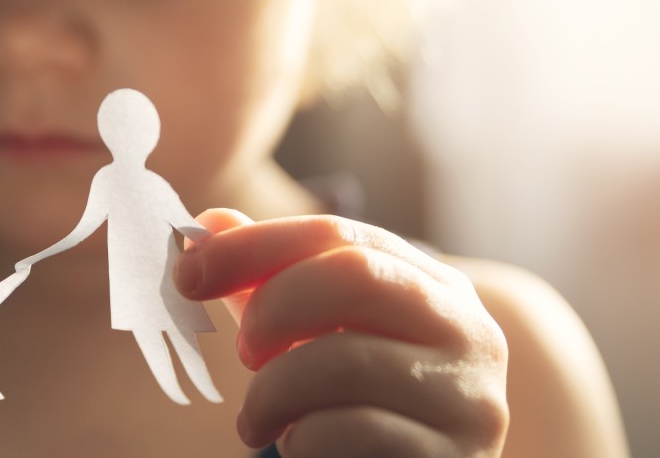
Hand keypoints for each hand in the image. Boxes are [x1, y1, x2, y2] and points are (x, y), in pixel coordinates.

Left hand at [176, 209, 508, 456]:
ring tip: (256, 422)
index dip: (255, 245)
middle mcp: (470, 332)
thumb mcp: (314, 344)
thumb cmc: (359, 416)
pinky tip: (305, 450)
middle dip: (273, 308)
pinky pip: (351, 432)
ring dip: (272, 393)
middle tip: (243, 353)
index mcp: (436, 289)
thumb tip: (211, 223)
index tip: (189, 273)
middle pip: (354, 276)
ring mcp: (469, 398)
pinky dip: (303, 442)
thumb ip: (271, 285)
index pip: (340, 235)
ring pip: (346, 361)